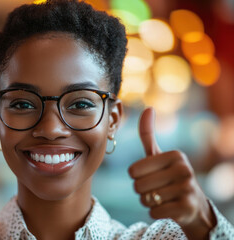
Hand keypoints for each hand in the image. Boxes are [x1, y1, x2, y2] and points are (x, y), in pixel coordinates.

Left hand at [128, 107, 215, 238]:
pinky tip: (167, 207)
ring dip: (148, 201)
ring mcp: (187, 189)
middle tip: (156, 188)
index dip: (136, 176)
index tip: (150, 174)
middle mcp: (184, 170)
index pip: (133, 170)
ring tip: (162, 197)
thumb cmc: (168, 176)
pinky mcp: (186, 208)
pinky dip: (155, 212)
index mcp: (175, 155)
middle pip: (138, 185)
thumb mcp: (158, 155)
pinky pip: (154, 212)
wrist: (192, 205)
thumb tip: (148, 108)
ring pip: (145, 199)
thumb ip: (148, 134)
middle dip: (141, 190)